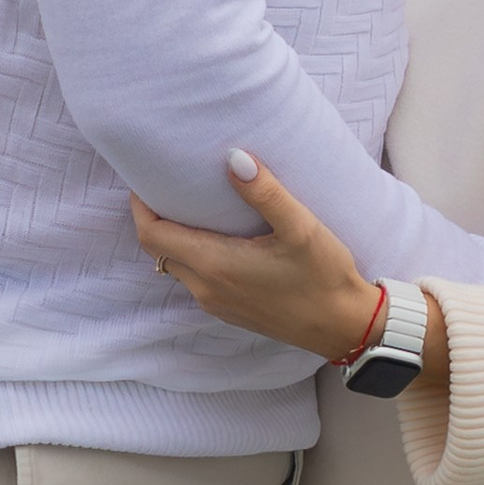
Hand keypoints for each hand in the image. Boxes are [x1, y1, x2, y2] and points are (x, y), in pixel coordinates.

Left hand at [131, 153, 377, 362]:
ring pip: (175, 265)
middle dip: (153, 217)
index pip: (152, 235)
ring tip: (190, 203)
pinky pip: (195, 279)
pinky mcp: (230, 310)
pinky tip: (216, 235)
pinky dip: (191, 254)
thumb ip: (265, 192)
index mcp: (215, 265)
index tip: (146, 178)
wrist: (342, 326)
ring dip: (173, 237)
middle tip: (168, 183)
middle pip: (158, 250)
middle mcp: (207, 288)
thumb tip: (233, 158)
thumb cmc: (323, 276)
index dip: (141, 205)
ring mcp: (216, 303)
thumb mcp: (300, 228)